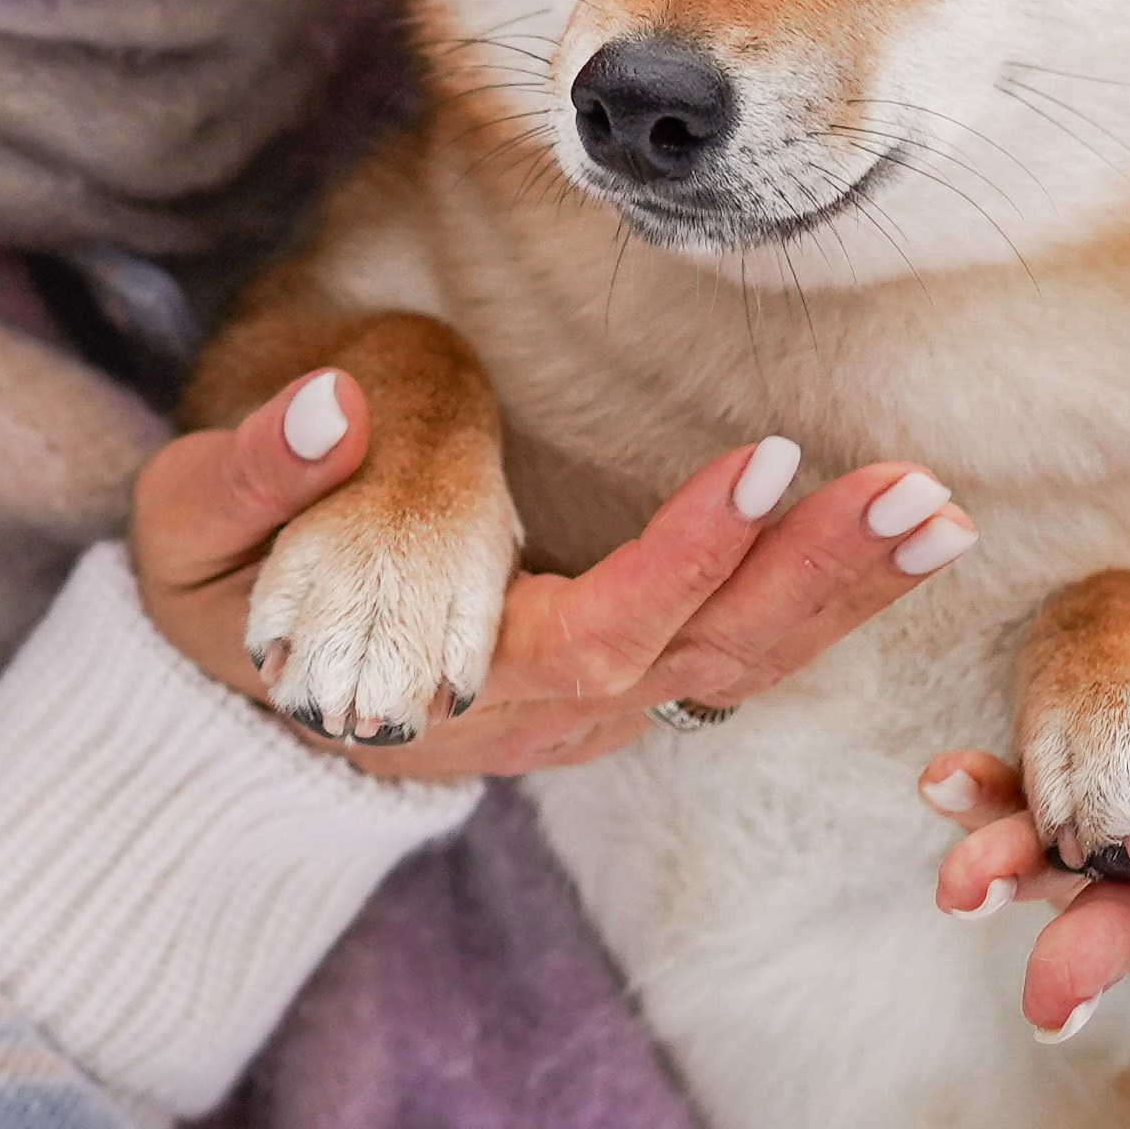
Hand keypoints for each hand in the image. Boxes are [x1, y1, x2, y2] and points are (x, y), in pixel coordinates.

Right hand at [133, 376, 978, 782]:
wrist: (226, 660)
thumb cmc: (217, 572)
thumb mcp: (196, 524)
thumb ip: (259, 473)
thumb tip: (330, 412)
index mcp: (443, 688)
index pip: (589, 639)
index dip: (679, 560)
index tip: (760, 469)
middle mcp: (539, 717)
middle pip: (701, 667)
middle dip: (811, 582)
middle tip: (916, 496)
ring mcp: (588, 704)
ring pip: (733, 667)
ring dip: (838, 591)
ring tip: (933, 507)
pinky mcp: (617, 672)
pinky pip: (733, 648)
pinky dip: (816, 594)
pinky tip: (894, 527)